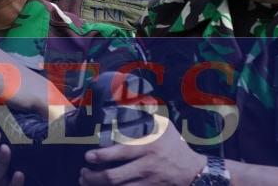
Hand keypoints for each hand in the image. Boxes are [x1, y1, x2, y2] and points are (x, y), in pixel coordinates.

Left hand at [78, 117, 202, 185]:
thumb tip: (129, 99)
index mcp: (146, 147)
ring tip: (86, 181)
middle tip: (83, 172)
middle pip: (114, 176)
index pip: (120, 153)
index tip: (88, 156)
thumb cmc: (174, 146)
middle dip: (93, 176)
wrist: (194, 171)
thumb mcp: (162, 127)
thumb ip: (146, 116)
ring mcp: (148, 182)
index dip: (101, 156)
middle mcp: (146, 166)